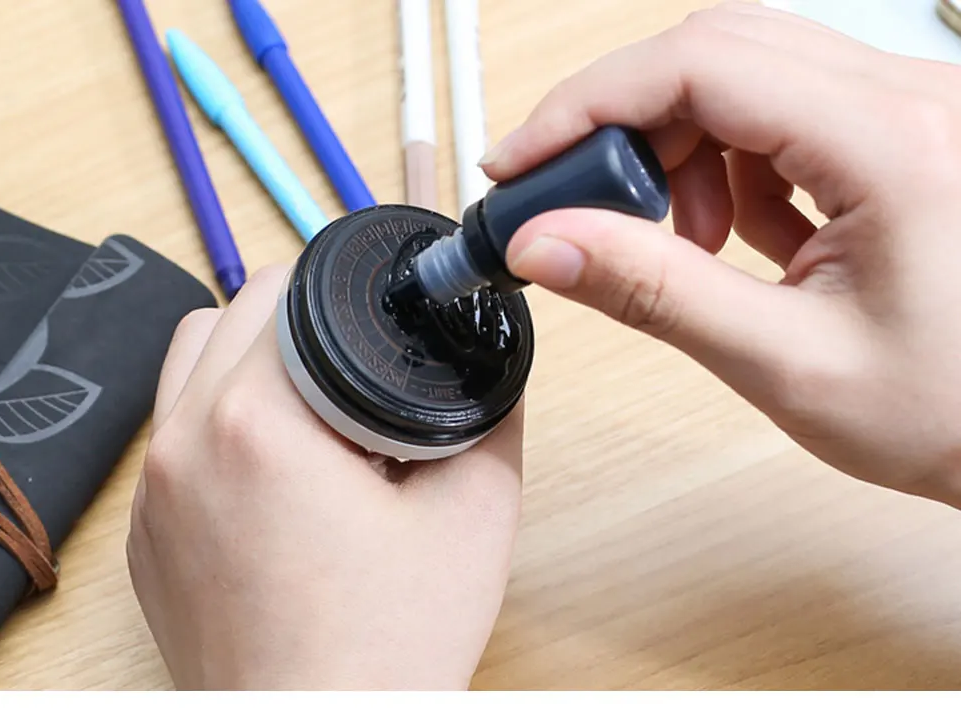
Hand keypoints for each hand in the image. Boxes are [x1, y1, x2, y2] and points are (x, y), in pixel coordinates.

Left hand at [126, 266, 523, 689]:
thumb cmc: (387, 648)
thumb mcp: (475, 511)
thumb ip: (488, 411)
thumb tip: (486, 359)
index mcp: (254, 424)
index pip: (279, 292)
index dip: (337, 291)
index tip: (374, 322)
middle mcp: (182, 447)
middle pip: (227, 314)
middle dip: (296, 322)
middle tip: (355, 374)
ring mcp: (152, 494)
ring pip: (187, 364)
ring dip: (247, 361)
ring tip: (313, 410)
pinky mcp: (144, 534)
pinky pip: (171, 434)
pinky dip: (217, 421)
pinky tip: (276, 469)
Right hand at [480, 2, 960, 507]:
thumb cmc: (950, 411)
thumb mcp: (783, 361)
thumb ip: (653, 293)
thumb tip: (542, 242)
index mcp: (893, 146)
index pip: (703, 65)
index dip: (589, 104)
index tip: (522, 163)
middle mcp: (911, 102)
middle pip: (716, 52)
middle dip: (625, 125)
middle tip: (580, 202)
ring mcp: (907, 112)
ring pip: (743, 76)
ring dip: (679, 149)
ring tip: (686, 244)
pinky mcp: (894, 135)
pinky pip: (779, 113)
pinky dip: (726, 166)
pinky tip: (735, 235)